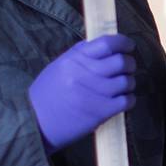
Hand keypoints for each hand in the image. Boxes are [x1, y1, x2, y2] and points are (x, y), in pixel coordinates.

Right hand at [28, 34, 136, 151]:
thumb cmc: (47, 94)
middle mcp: (85, 73)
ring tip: (123, 86)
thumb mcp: (59, 67)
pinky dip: (129, 99)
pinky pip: (126, 101)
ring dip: (129, 83)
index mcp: (75, 59)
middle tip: (127, 68)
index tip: (129, 46)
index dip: (123, 42)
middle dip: (129, 63)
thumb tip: (106, 45)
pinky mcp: (100, 112)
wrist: (35, 123)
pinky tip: (123, 100)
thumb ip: (81, 55)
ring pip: (127, 81)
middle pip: (121, 61)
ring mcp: (94, 93)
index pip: (107, 43)